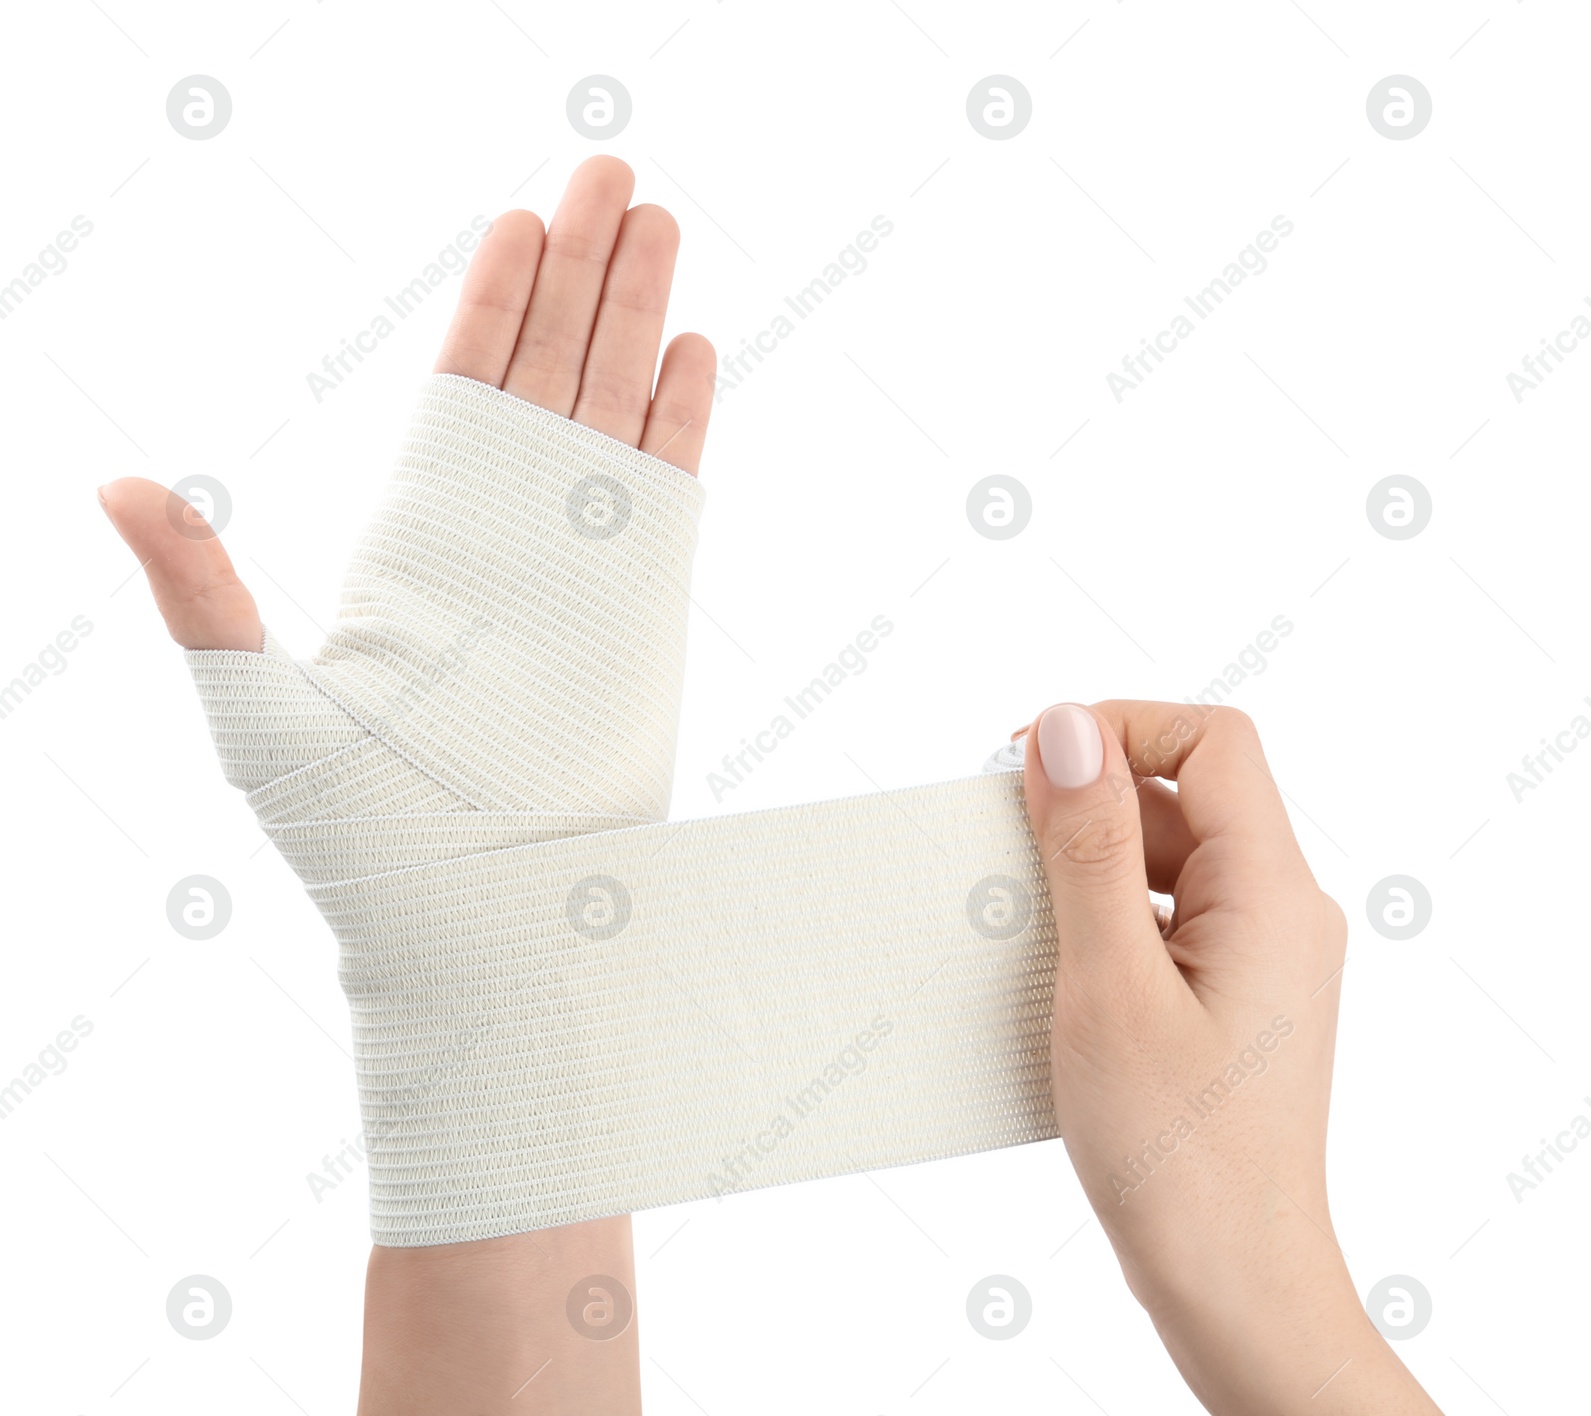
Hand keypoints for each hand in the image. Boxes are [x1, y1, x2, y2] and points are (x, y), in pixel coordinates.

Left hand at [98, 156, 714, 1415]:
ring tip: (663, 230)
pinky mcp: (643, 611)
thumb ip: (200, 591)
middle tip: (616, 175)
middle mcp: (504, 532)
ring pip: (616, 409)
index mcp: (416, 533)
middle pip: (551, 367)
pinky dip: (684, 419)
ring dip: (641, 316)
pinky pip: (669, 492)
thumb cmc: (359, 839)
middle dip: (584, 268)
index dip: (493, 297)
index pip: (462, 382)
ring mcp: (581, 564)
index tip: (518, 217)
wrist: (476, 926)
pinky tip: (695, 351)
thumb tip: (117, 487)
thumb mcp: (256, 704)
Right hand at [1022, 701, 1441, 1414]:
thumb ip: (1090, 847)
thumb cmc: (1177, 1151)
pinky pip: (1170, 912)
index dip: (1118, 726)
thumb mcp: (1109, 982)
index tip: (1029, 763)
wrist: (1231, 1280)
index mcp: (1273, 892)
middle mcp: (1283, 909)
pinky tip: (1056, 963)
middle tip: (1005, 845)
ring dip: (1093, 861)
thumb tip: (1066, 728)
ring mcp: (1263, 954)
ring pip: (1174, 853)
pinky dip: (1108, 914)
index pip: (1211, 740)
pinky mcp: (1235, 993)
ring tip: (1025, 917)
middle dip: (1091, 798)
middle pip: (1188, 791)